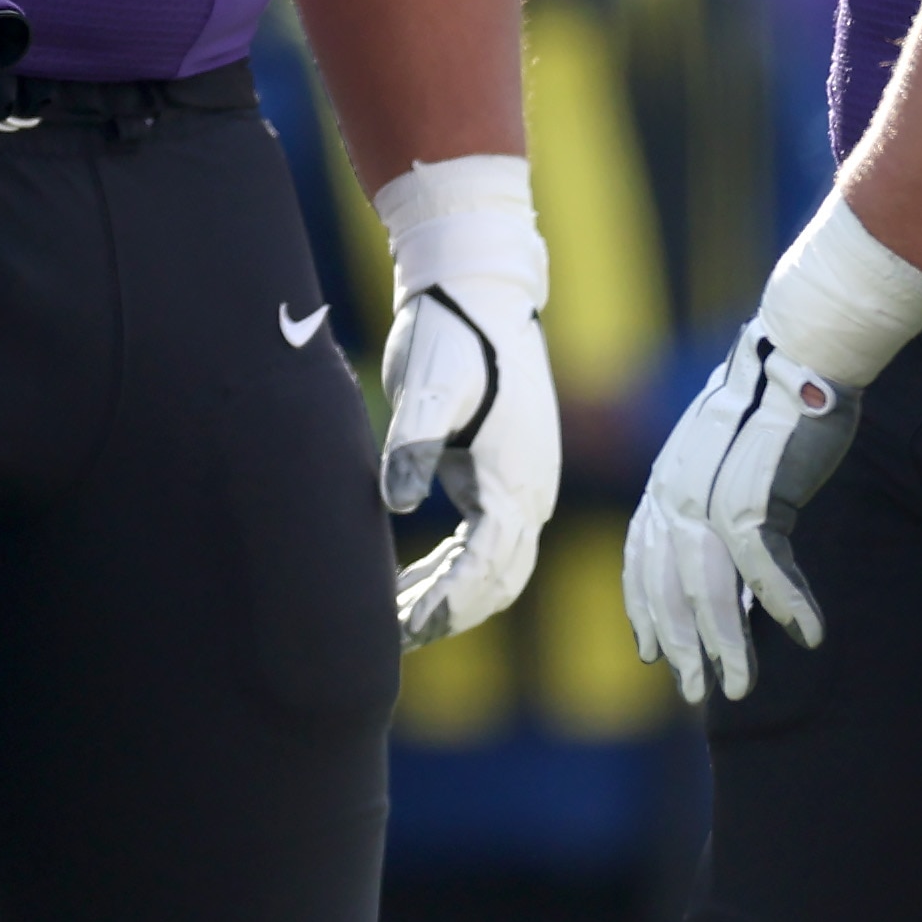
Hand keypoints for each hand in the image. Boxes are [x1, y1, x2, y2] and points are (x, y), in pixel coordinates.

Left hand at [376, 156, 559, 645]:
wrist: (475, 283)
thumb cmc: (450, 330)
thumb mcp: (427, 384)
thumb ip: (413, 443)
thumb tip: (400, 502)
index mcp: (515, 478)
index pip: (488, 567)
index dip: (448, 605)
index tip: (405, 630)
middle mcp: (528, 489)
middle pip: (499, 581)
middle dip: (451, 614)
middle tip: (393, 639)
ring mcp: (522, 481)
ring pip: (496, 567)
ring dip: (452, 597)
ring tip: (396, 621)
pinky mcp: (504, 470)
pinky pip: (486, 541)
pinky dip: (453, 569)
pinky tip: (412, 582)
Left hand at [623, 323, 864, 700]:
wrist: (797, 351)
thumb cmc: (772, 402)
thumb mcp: (725, 455)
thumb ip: (715, 501)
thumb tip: (729, 558)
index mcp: (665, 479)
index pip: (641, 558)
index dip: (645, 609)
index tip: (650, 651)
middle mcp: (675, 490)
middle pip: (669, 587)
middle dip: (681, 644)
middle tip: (698, 689)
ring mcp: (709, 494)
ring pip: (708, 589)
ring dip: (726, 643)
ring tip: (741, 684)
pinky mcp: (752, 494)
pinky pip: (764, 566)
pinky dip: (786, 602)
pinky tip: (807, 633)